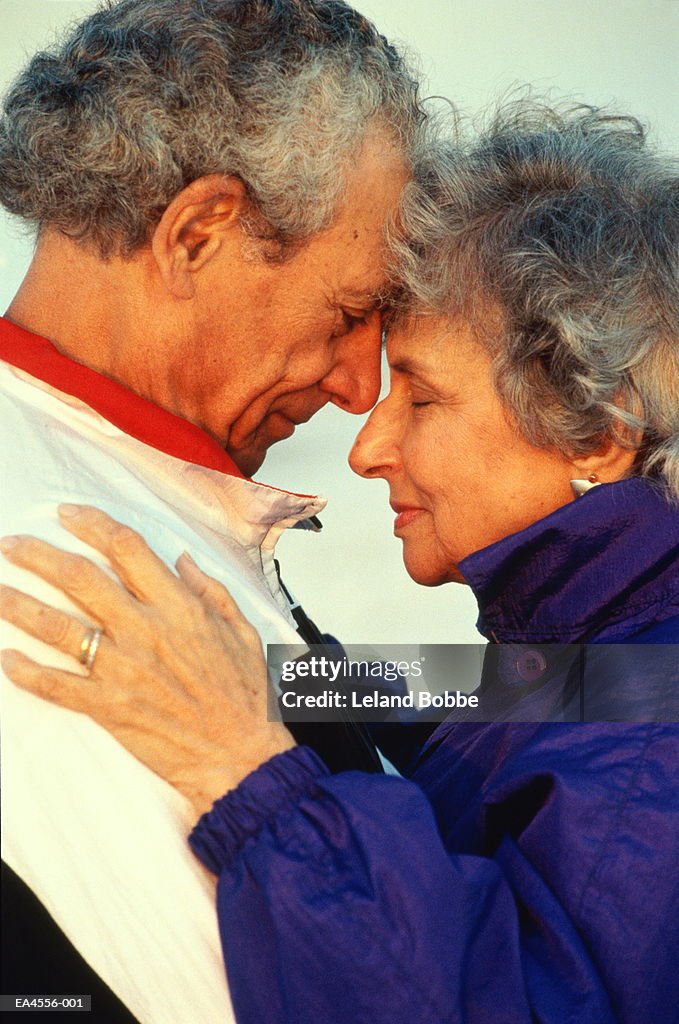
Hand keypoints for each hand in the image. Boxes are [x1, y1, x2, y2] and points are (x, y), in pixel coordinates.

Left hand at [0, 505, 294, 816]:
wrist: (239, 755)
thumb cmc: (245, 697)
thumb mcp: (242, 630)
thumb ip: (211, 590)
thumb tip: (182, 560)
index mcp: (180, 607)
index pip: (127, 548)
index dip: (92, 524)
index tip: (68, 513)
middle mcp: (147, 631)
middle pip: (81, 579)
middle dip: (39, 556)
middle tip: (12, 543)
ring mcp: (125, 669)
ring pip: (61, 628)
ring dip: (21, 606)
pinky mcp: (110, 707)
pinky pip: (58, 686)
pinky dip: (29, 673)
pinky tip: (8, 658)